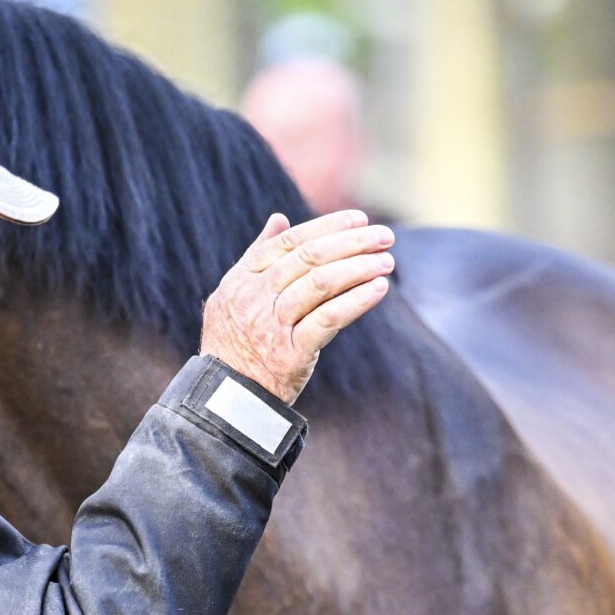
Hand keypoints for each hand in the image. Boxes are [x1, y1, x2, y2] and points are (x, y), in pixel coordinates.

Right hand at [200, 210, 394, 403]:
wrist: (227, 395)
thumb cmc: (235, 340)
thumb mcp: (233, 292)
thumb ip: (257, 254)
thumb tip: (279, 219)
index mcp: (244, 277)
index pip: (290, 242)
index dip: (327, 227)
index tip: (359, 219)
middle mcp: (257, 296)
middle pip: (310, 258)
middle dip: (352, 243)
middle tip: (385, 236)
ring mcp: (273, 324)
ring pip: (321, 284)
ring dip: (359, 268)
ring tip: (387, 261)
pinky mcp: (292, 352)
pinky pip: (329, 319)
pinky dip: (357, 301)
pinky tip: (379, 289)